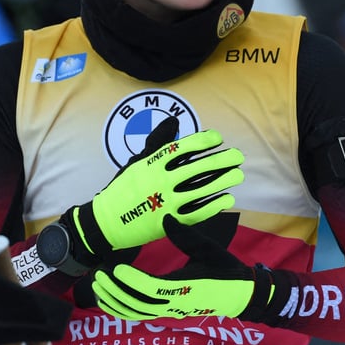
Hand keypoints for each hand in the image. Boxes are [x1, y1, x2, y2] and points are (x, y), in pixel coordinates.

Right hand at [68, 117, 244, 256]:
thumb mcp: (137, 161)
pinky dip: (213, 206)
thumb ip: (158, 142)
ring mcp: (165, 203)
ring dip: (222, 182)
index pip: (181, 148)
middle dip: (220, 161)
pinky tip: (227, 198)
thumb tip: (174, 121)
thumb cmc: (123, 188)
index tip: (217, 138)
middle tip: (238, 156)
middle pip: (196, 169)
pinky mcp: (169, 222)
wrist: (107, 222)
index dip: (202, 141)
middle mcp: (159, 182)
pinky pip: (197, 213)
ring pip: (200, 191)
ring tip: (238, 175)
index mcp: (151, 164)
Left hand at [90, 215, 278, 321]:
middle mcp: (175, 304)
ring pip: (137, 313)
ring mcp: (171, 311)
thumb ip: (185, 236)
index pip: (152, 288)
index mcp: (185, 287)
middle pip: (138, 304)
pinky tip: (111, 300)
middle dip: (116, 291)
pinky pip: (142, 314)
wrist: (240, 294)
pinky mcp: (169, 313)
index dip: (132, 280)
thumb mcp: (208, 249)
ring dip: (115, 302)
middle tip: (98, 276)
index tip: (116, 269)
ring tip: (98, 287)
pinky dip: (124, 309)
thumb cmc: (225, 269)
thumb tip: (165, 217)